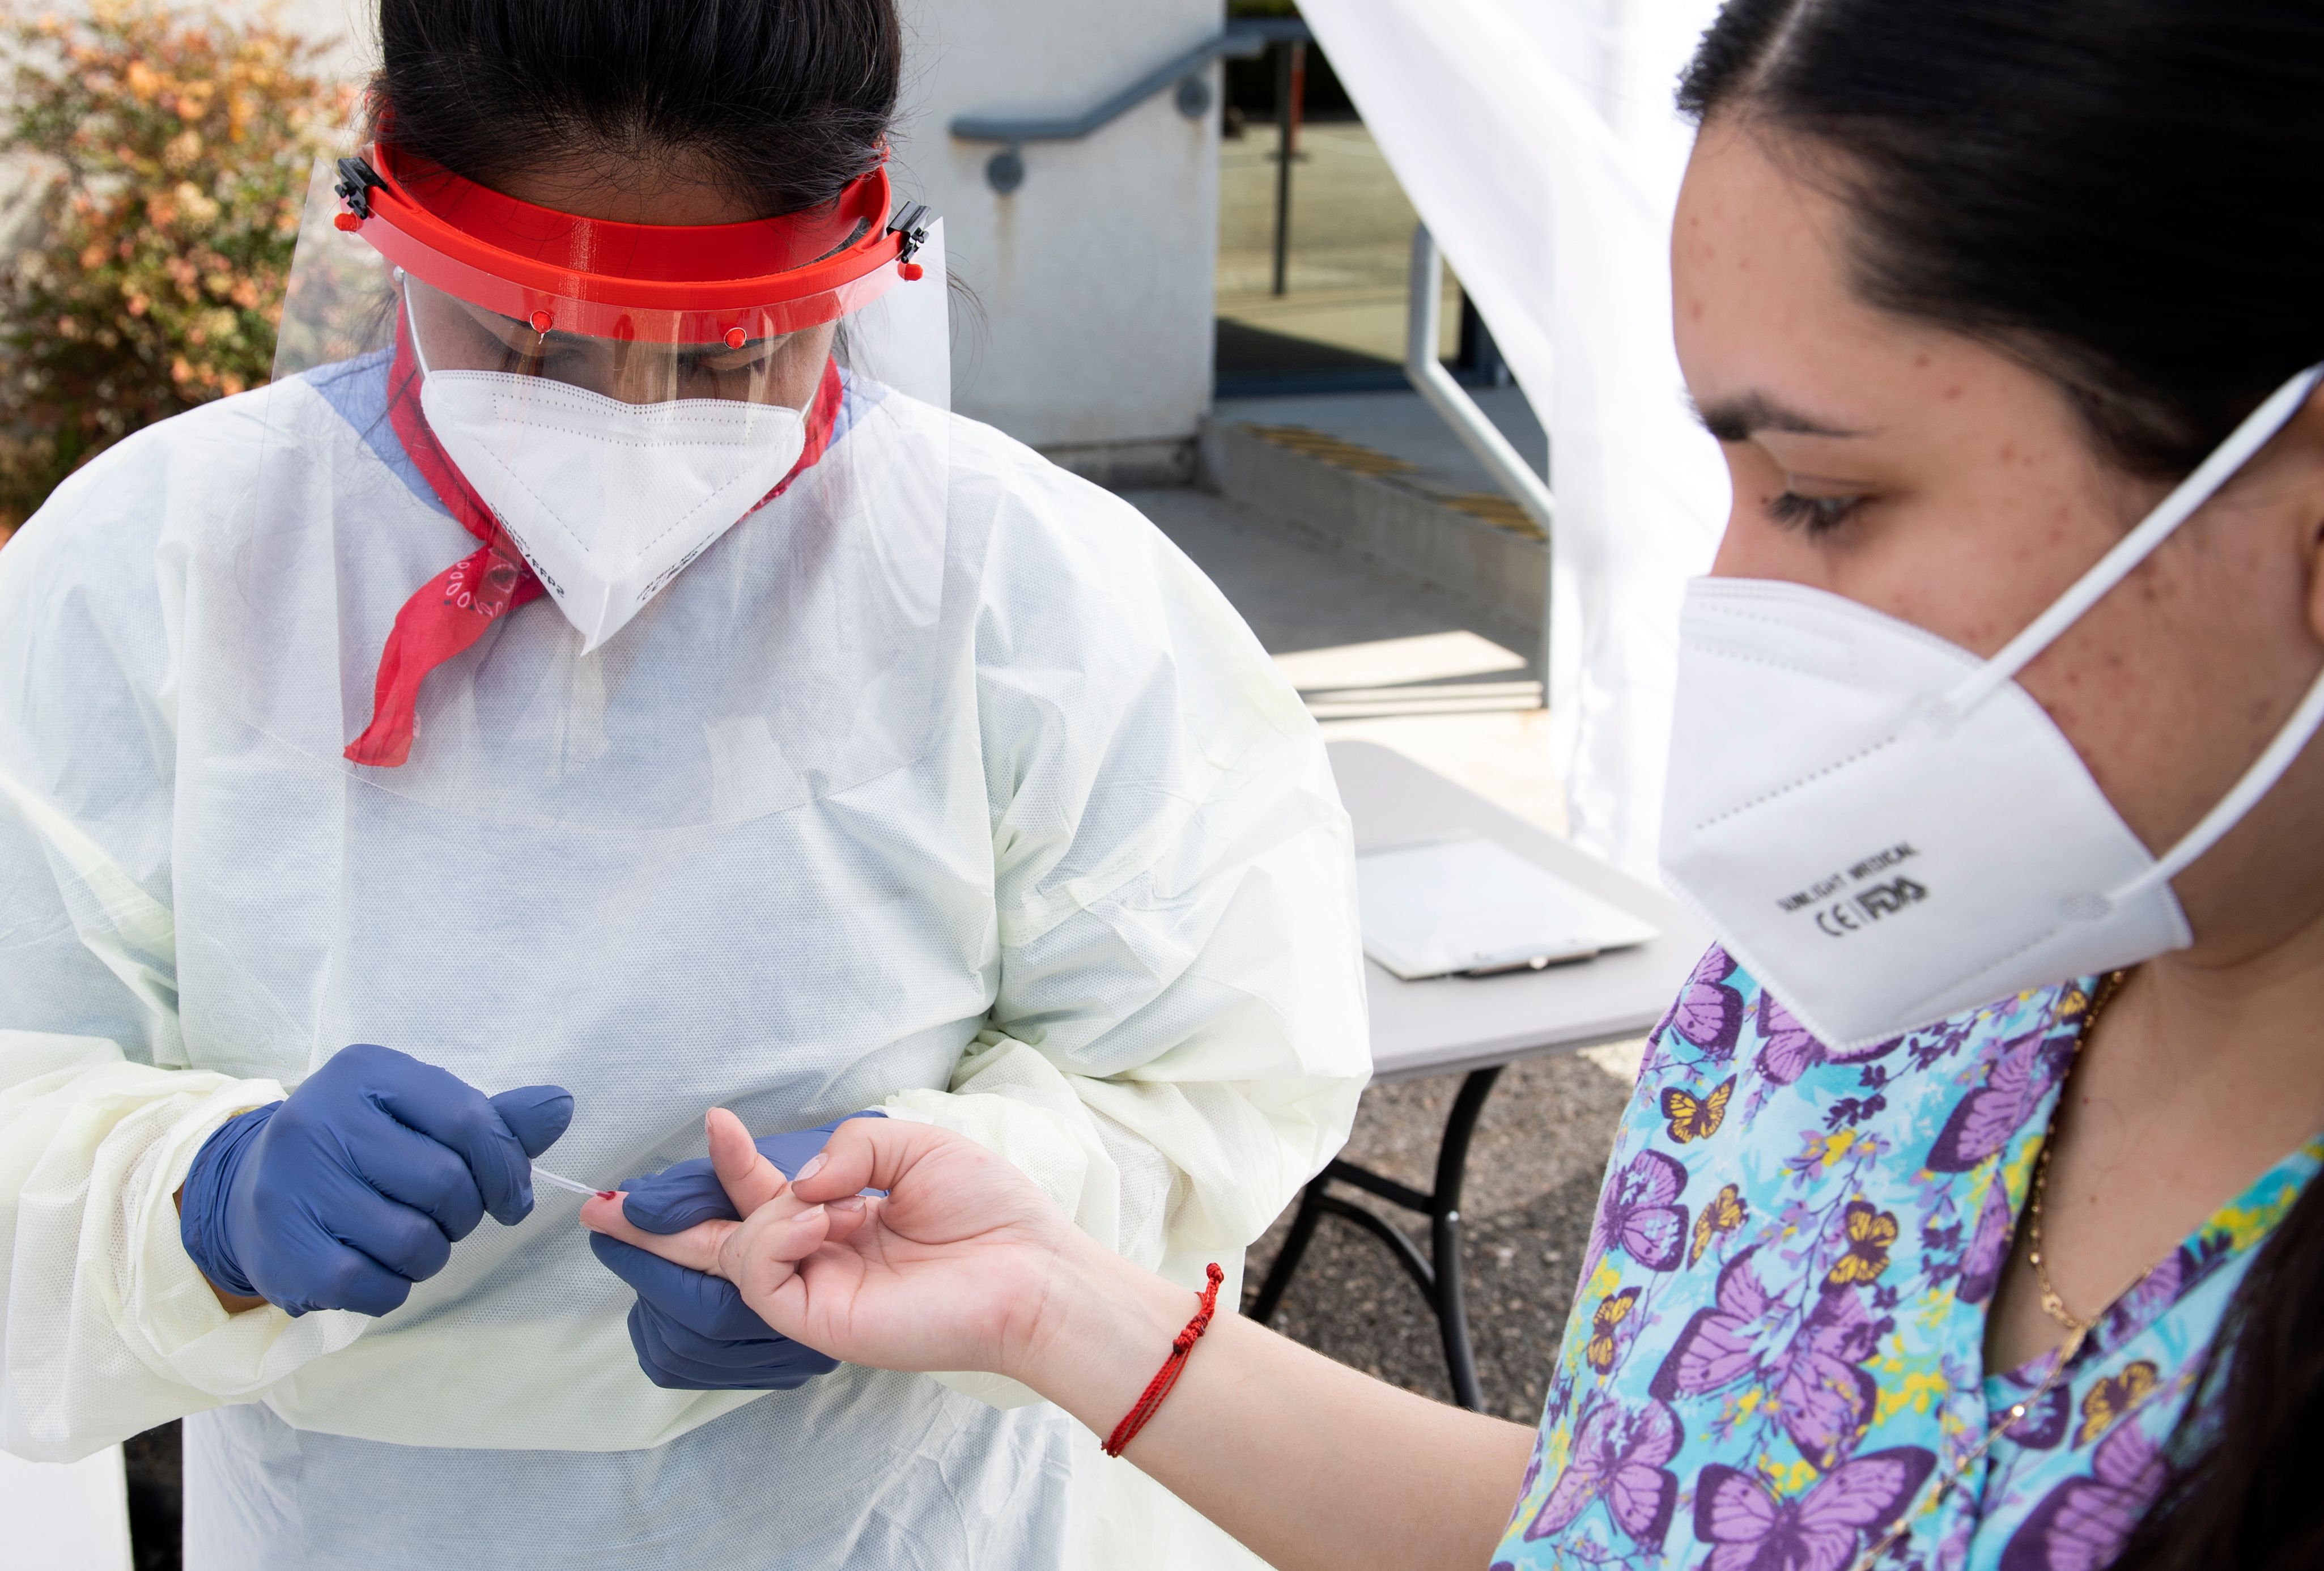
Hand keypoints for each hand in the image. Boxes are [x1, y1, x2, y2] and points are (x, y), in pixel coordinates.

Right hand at [177, 1043, 572, 1315]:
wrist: (253, 1191)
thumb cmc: (364, 1151)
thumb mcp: (422, 1117)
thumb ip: (492, 1120)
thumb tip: (561, 1105)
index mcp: (366, 1071)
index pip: (468, 1119)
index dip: (507, 1168)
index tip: (513, 1200)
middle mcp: (319, 1117)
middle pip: (445, 1183)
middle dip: (466, 1214)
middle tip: (448, 1219)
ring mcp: (292, 1184)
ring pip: (413, 1241)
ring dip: (432, 1255)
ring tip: (412, 1240)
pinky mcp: (280, 1248)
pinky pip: (372, 1286)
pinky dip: (393, 1288)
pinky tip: (377, 1268)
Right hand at [582, 1111, 1078, 1381]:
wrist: (1031, 1269)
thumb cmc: (988, 1210)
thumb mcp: (914, 1147)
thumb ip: (845, 1148)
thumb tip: (797, 1186)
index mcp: (843, 1218)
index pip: (767, 1195)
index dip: (732, 1164)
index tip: (711, 1122)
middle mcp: (821, 1258)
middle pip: (723, 1240)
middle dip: (658, 1226)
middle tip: (595, 1207)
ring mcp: (816, 1293)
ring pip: (740, 1251)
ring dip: (768, 1214)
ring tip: (827, 1207)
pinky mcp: (818, 1321)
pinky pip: (762, 1276)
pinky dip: (774, 1240)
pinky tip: (818, 1223)